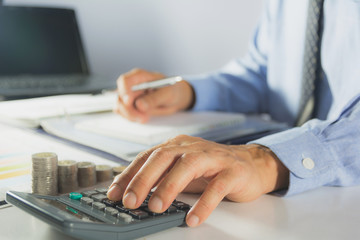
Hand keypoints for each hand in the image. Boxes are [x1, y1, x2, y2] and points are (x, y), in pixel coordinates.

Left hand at [107, 135, 288, 226]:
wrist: (249, 163)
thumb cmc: (211, 168)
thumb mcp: (181, 170)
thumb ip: (161, 177)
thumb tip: (132, 192)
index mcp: (177, 146)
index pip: (148, 157)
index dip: (129, 174)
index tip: (114, 193)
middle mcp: (192, 147)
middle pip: (163, 158)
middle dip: (143, 180)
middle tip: (130, 201)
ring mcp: (213, 157)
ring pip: (188, 167)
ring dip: (169, 187)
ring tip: (156, 207)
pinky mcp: (231, 171)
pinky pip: (216, 187)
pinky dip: (204, 203)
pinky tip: (193, 218)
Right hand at [115, 68, 194, 122]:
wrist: (176, 97)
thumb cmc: (172, 90)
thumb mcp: (168, 93)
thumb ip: (154, 99)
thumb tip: (140, 105)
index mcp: (140, 76)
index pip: (125, 81)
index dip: (124, 91)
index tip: (129, 102)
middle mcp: (132, 85)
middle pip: (121, 96)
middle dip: (129, 109)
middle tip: (143, 117)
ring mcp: (130, 95)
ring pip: (120, 106)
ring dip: (130, 115)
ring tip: (146, 118)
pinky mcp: (130, 105)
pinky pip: (124, 113)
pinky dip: (131, 117)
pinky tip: (142, 117)